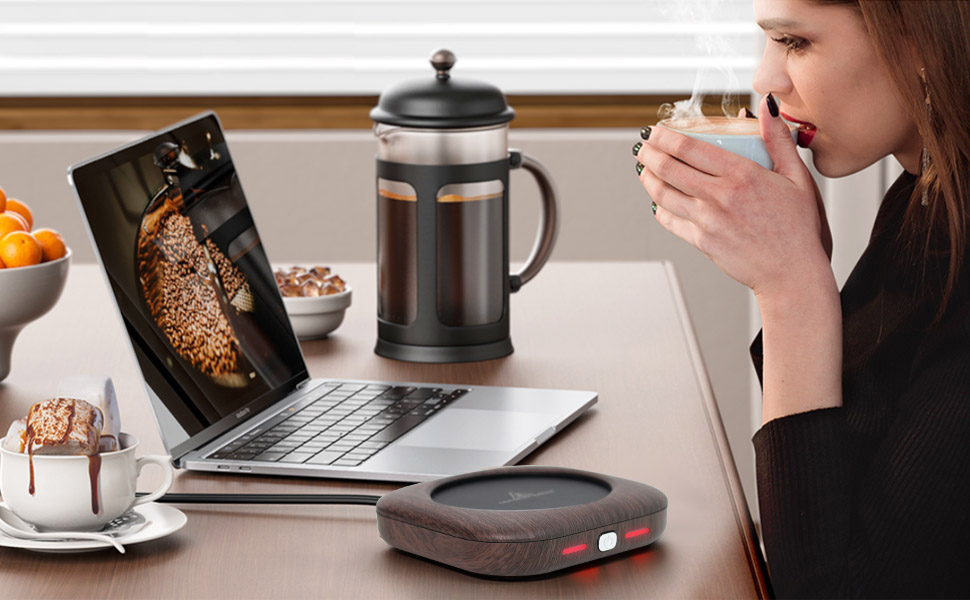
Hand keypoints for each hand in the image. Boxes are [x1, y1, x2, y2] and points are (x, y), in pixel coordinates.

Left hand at [636, 95, 831, 298]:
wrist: (792, 274)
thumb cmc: (798, 228)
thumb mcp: (797, 176)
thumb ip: (778, 139)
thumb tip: (766, 105)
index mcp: (741, 175)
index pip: (689, 148)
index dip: (665, 136)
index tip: (657, 130)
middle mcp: (719, 197)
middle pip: (669, 168)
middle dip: (649, 153)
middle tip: (643, 146)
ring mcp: (707, 221)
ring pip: (663, 194)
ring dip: (648, 179)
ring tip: (644, 169)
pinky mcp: (702, 242)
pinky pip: (670, 221)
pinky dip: (659, 208)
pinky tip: (658, 200)